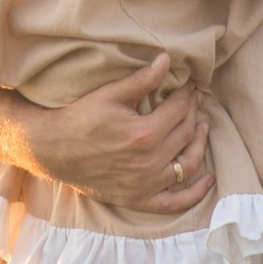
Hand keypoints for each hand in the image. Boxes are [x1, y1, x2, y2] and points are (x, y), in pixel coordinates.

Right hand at [24, 56, 212, 217]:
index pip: (179, 110)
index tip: (189, 87)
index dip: (187, 96)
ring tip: (202, 129)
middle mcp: (150, 162)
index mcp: (145, 134)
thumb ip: (143, 79)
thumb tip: (169, 59)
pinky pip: (175, 203)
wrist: (54, 150)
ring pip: (189, 165)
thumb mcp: (111, 94)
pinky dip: (195, 194)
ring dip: (200, 145)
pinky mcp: (139, 199)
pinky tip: (208, 179)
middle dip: (194, 114)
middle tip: (195, 103)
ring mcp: (146, 184)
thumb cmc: (80, 118)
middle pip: (186, 134)